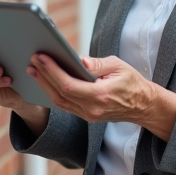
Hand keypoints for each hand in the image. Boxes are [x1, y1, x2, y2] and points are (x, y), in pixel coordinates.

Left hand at [28, 53, 175, 141]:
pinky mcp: (87, 116)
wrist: (144, 105)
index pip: (68, 85)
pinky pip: (65, 106)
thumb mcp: (119, 66)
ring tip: (33, 70)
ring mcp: (88, 115)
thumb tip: (78, 60)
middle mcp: (91, 109)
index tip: (41, 58)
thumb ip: (98, 64)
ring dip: (44, 86)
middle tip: (31, 61)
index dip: (52, 72)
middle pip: (60, 94)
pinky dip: (53, 93)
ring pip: (60, 102)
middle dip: (43, 77)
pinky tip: (45, 82)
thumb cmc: (133, 82)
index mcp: (100, 96)